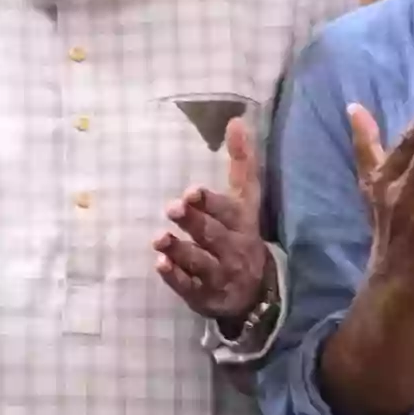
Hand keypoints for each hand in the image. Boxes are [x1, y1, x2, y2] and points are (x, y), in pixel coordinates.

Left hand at [156, 117, 269, 325]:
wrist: (254, 292)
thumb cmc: (241, 235)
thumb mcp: (245, 201)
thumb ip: (241, 163)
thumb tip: (236, 120)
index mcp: (242, 223)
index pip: (230, 210)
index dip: (212, 202)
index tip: (193, 191)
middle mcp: (233, 247)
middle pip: (213, 234)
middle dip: (194, 221)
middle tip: (173, 208)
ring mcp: (219, 273)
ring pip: (199, 261)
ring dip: (180, 249)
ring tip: (159, 239)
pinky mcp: (203, 294)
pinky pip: (188, 286)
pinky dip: (174, 276)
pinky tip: (159, 264)